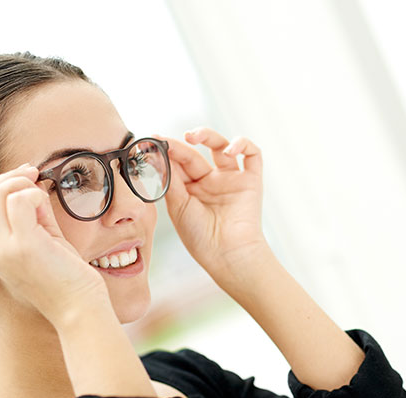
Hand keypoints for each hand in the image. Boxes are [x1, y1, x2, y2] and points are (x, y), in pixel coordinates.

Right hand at [0, 164, 108, 325]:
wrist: (79, 309)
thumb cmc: (67, 277)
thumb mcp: (46, 240)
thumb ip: (36, 214)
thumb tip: (33, 184)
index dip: (3, 183)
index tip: (29, 177)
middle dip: (10, 177)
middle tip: (35, 175)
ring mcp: (4, 248)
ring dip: (21, 184)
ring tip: (41, 195)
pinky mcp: (24, 245)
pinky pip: (20, 201)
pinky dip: (34, 195)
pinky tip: (46, 209)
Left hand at [158, 128, 265, 277]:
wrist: (227, 255)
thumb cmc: (201, 238)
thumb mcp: (177, 205)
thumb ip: (171, 178)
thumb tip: (159, 152)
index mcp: (192, 191)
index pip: (178, 163)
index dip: (167, 151)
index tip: (152, 141)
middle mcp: (211, 183)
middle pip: (196, 154)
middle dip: (181, 145)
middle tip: (167, 141)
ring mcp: (231, 180)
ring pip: (222, 147)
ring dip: (208, 135)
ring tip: (194, 136)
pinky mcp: (251, 181)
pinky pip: (253, 155)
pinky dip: (243, 144)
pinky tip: (229, 149)